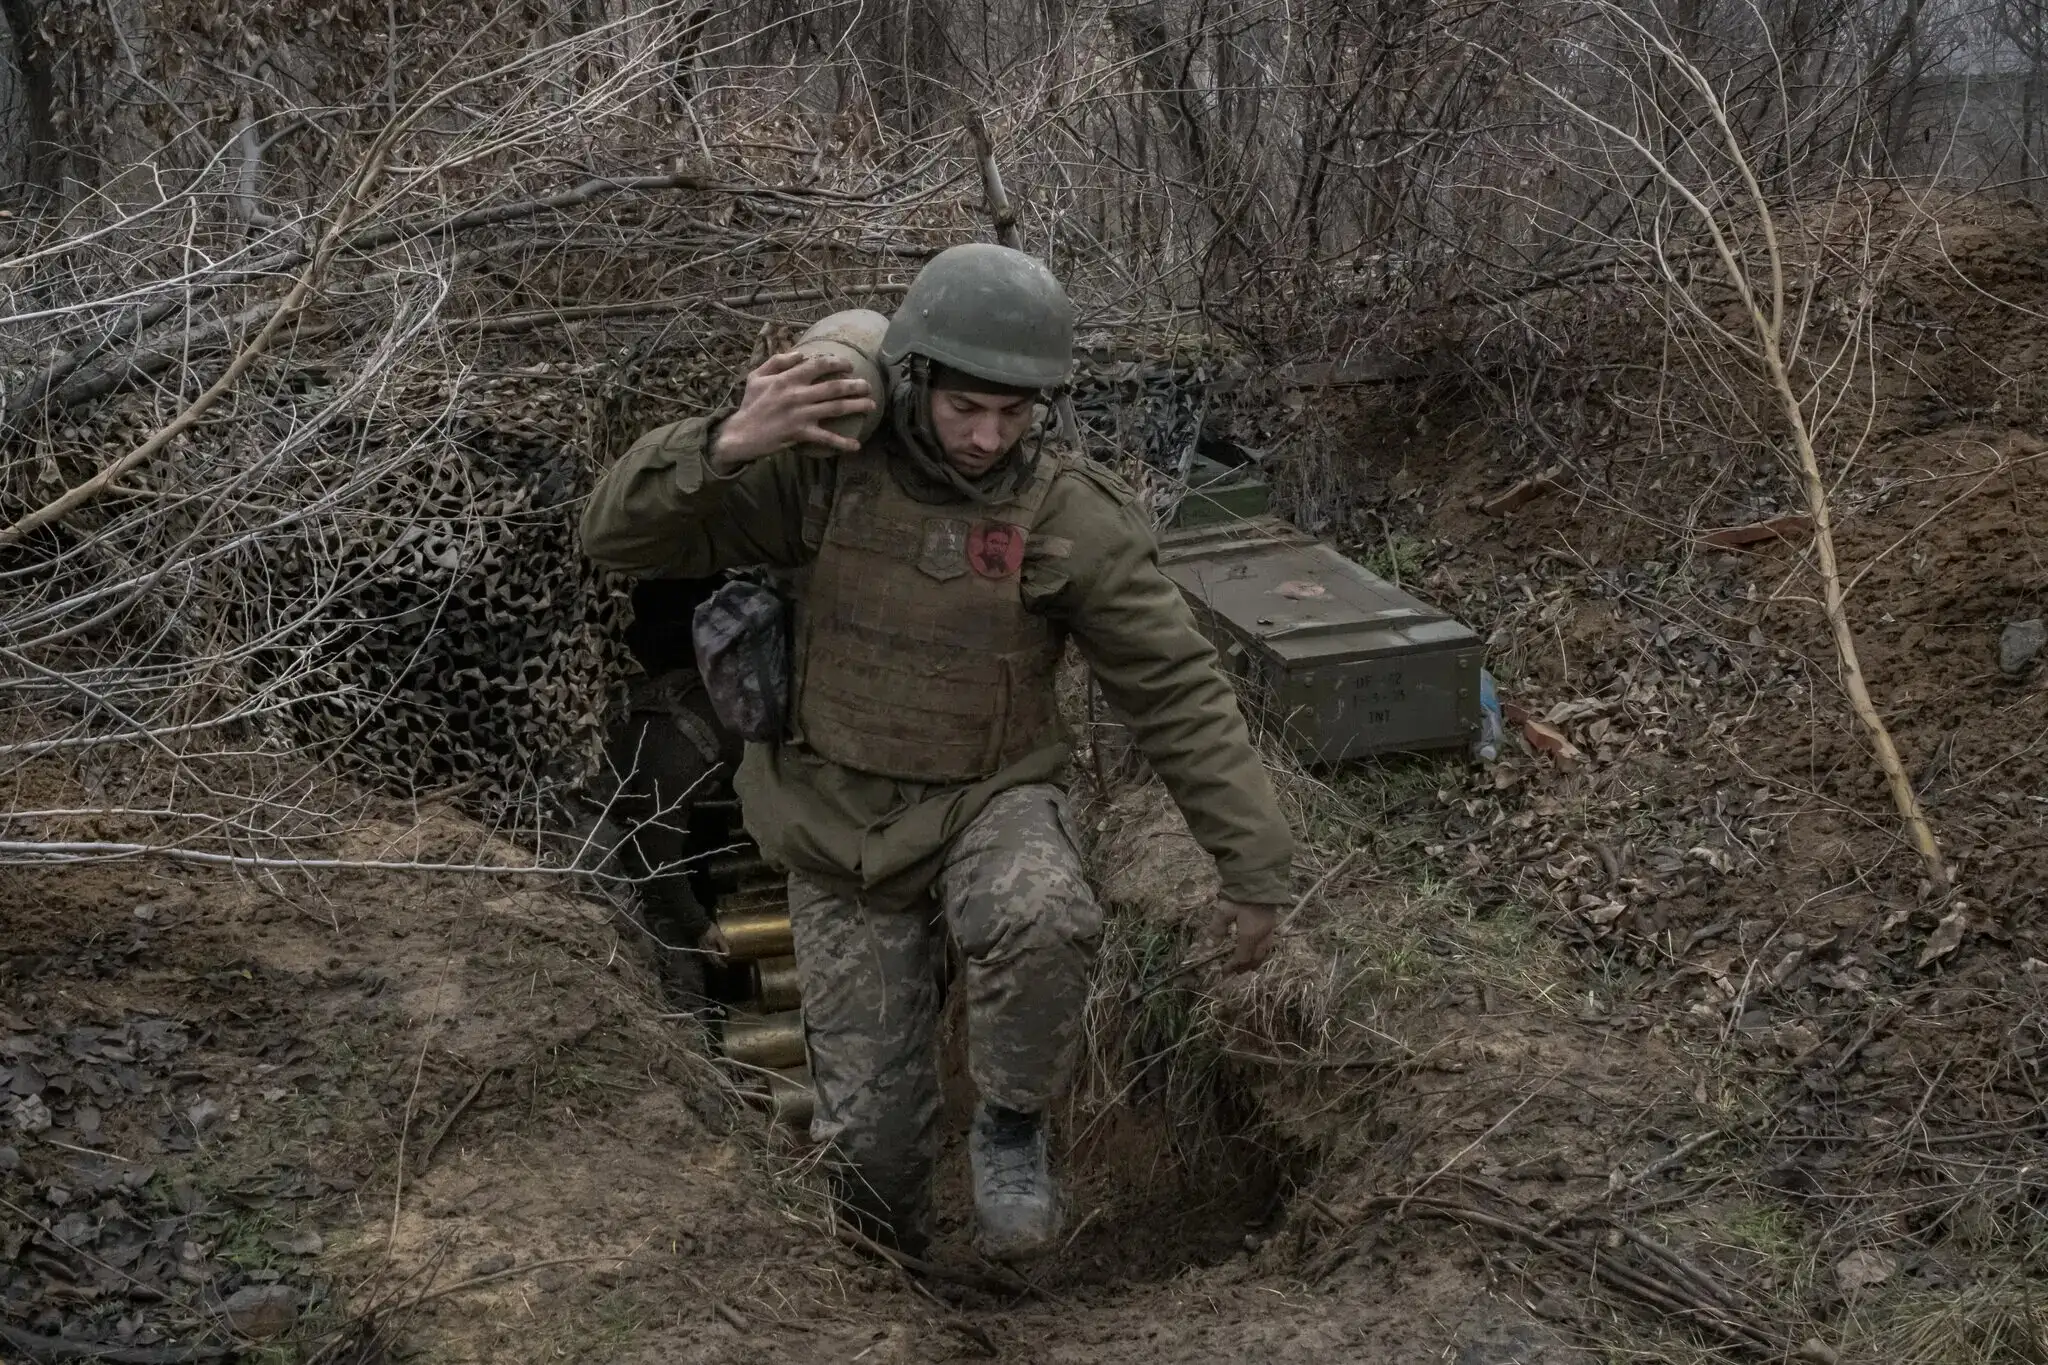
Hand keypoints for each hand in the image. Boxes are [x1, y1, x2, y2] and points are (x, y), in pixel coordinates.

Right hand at [710, 351, 876, 471]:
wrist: (741, 434)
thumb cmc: (750, 404)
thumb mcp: (757, 376)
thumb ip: (778, 361)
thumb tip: (801, 354)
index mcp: (788, 378)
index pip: (819, 364)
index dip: (837, 362)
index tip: (849, 365)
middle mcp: (797, 394)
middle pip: (834, 386)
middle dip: (855, 385)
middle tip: (868, 385)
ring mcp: (801, 414)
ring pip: (836, 408)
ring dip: (857, 406)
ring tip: (871, 404)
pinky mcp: (801, 433)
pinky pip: (826, 437)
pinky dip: (842, 442)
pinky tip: (857, 445)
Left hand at [1205, 897, 1280, 972]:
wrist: (1259, 878)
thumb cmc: (1239, 895)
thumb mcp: (1224, 911)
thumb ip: (1217, 930)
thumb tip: (1209, 946)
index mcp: (1250, 935)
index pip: (1242, 958)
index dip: (1232, 966)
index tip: (1223, 972)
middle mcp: (1262, 936)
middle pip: (1255, 958)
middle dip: (1245, 967)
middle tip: (1235, 972)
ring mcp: (1270, 929)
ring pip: (1265, 952)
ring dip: (1256, 961)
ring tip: (1248, 966)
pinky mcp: (1272, 922)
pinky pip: (1269, 944)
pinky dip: (1262, 952)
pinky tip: (1257, 949)